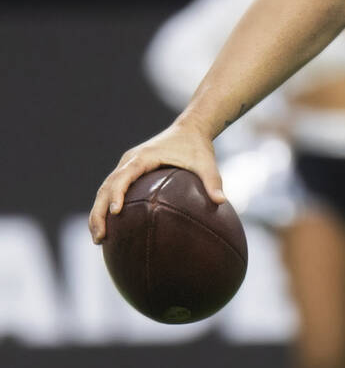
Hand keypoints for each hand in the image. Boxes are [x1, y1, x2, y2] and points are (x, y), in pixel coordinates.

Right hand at [89, 119, 223, 243]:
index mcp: (143, 157)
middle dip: (99, 212)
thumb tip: (221, 202)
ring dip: (99, 213)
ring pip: (105, 190)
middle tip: (100, 237)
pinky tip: (111, 229)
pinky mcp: (129, 171)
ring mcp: (127, 166)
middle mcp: (130, 161)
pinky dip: (107, 207)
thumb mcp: (206, 163)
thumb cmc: (197, 146)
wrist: (190, 128)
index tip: (116, 212)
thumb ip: (213, 181)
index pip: (123, 176)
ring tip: (99, 239)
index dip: (117, 194)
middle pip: (106, 187)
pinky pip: (113, 190)